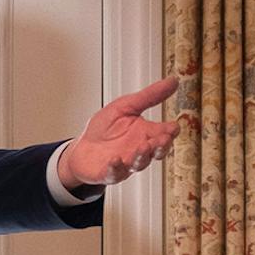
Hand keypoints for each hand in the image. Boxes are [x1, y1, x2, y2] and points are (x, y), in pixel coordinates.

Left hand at [57, 76, 180, 190]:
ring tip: (143, 147)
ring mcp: (126, 163)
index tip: (173, 127)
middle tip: (163, 139)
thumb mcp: (125, 106)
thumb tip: (173, 81)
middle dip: (161, 146)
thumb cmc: (104, 128)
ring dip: (142, 156)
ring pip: (140, 163)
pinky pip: (115, 173)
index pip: (165, 133)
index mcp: (147, 133)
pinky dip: (116, 167)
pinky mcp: (110, 173)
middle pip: (157, 151)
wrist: (81, 148)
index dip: (170, 131)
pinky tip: (115, 160)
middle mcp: (140, 149)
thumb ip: (149, 96)